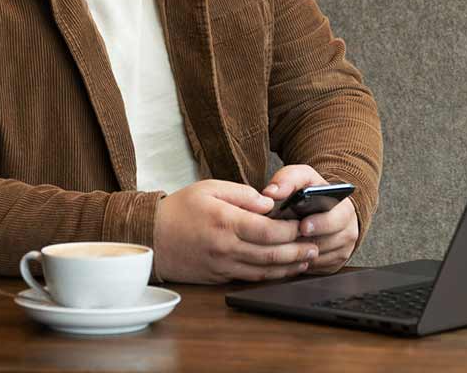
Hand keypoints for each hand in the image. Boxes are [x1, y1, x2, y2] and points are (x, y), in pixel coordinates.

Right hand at [152, 179, 318, 283]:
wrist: (150, 237)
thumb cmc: (180, 208)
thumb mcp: (210, 188)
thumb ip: (243, 194)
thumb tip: (269, 203)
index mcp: (226, 221)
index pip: (267, 229)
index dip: (290, 229)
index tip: (304, 223)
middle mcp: (226, 247)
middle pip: (270, 254)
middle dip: (297, 251)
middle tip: (316, 246)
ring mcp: (222, 265)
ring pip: (263, 271)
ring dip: (289, 267)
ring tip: (307, 260)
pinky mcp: (218, 277)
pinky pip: (249, 278)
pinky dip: (270, 275)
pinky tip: (283, 270)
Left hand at [263, 165, 358, 274]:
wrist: (324, 208)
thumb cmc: (312, 192)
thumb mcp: (303, 177)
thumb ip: (288, 179)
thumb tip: (271, 193)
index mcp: (345, 210)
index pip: (337, 221)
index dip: (320, 224)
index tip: (303, 226)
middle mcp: (348, 232)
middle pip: (327, 244)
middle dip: (306, 241)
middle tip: (289, 240)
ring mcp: (342, 251)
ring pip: (319, 258)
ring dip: (300, 253)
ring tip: (282, 246)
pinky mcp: (333, 265)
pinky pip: (315, 269)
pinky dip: (299, 263)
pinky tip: (286, 254)